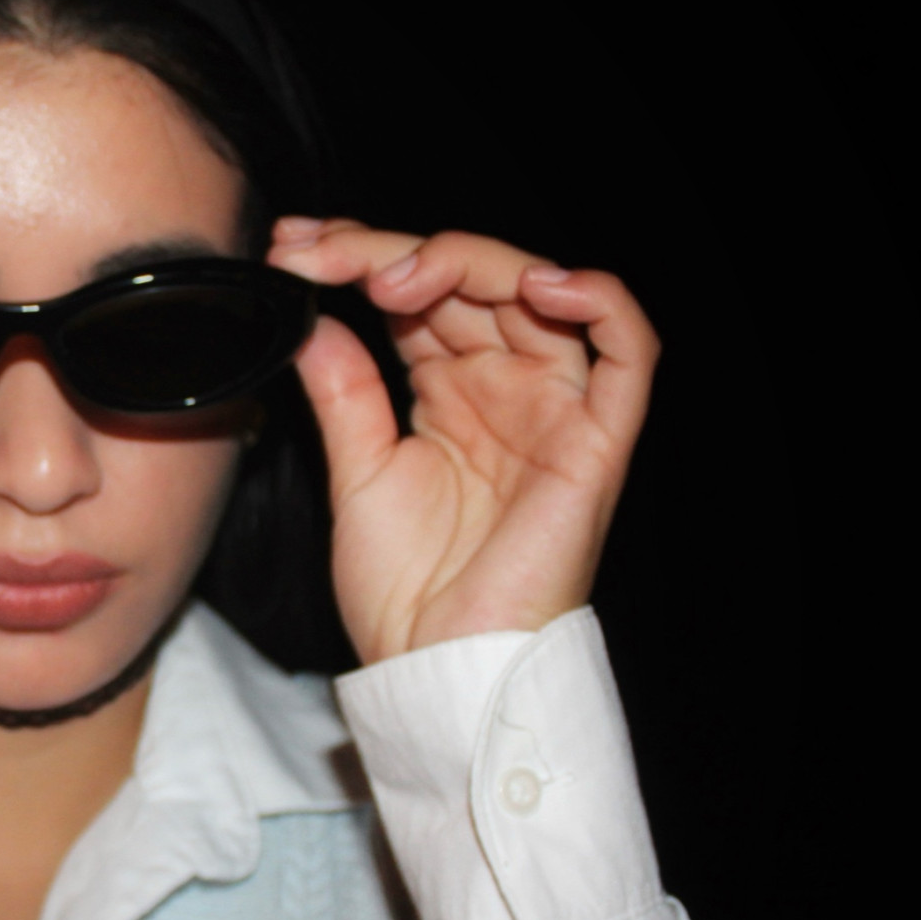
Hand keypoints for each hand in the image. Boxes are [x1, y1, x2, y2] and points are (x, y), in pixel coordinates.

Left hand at [268, 219, 658, 664]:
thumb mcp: (355, 471)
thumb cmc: (403, 591)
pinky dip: (598, 301)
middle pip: (469, 279)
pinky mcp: (595, 442)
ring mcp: (553, 409)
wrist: (435, 667)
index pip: (418, 294)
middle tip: (319, 254)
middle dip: (389, 252)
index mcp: (450, 392)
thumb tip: (309, 315)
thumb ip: (342, 389)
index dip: (359, 260)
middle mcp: (506, 388)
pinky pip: (629, 352)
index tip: (291, 252)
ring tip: (393, 275)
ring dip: (466, 260)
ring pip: (535, 292)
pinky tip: (535, 284)